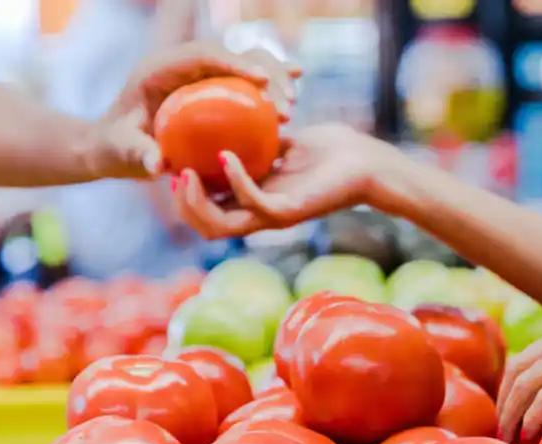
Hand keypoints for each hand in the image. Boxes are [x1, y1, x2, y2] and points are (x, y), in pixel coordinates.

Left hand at [86, 42, 301, 180]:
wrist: (114, 143)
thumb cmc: (117, 147)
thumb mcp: (122, 152)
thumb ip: (138, 154)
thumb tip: (158, 165)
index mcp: (160, 69)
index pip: (202, 55)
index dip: (234, 62)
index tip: (263, 80)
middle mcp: (183, 64)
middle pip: (231, 54)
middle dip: (264, 70)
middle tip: (287, 103)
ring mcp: (200, 74)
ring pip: (244, 61)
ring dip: (273, 76)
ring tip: (293, 103)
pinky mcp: (213, 85)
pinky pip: (246, 77)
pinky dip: (271, 79)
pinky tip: (298, 81)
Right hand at [172, 124, 402, 238]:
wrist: (368, 163)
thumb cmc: (334, 151)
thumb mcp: (288, 143)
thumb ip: (264, 140)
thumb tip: (241, 118)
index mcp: (257, 199)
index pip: (210, 210)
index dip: (185, 195)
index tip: (173, 166)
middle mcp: (261, 214)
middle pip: (206, 227)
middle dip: (182, 204)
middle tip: (174, 173)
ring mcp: (274, 216)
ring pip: (220, 227)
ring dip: (196, 202)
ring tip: (187, 172)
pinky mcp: (289, 212)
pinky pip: (252, 203)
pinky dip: (235, 180)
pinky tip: (226, 155)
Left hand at [495, 300, 541, 441]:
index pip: (534, 352)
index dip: (519, 382)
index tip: (515, 406)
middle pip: (519, 367)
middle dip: (505, 400)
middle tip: (502, 427)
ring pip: (525, 383)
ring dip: (511, 413)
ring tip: (508, 437)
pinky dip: (530, 416)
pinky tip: (528, 433)